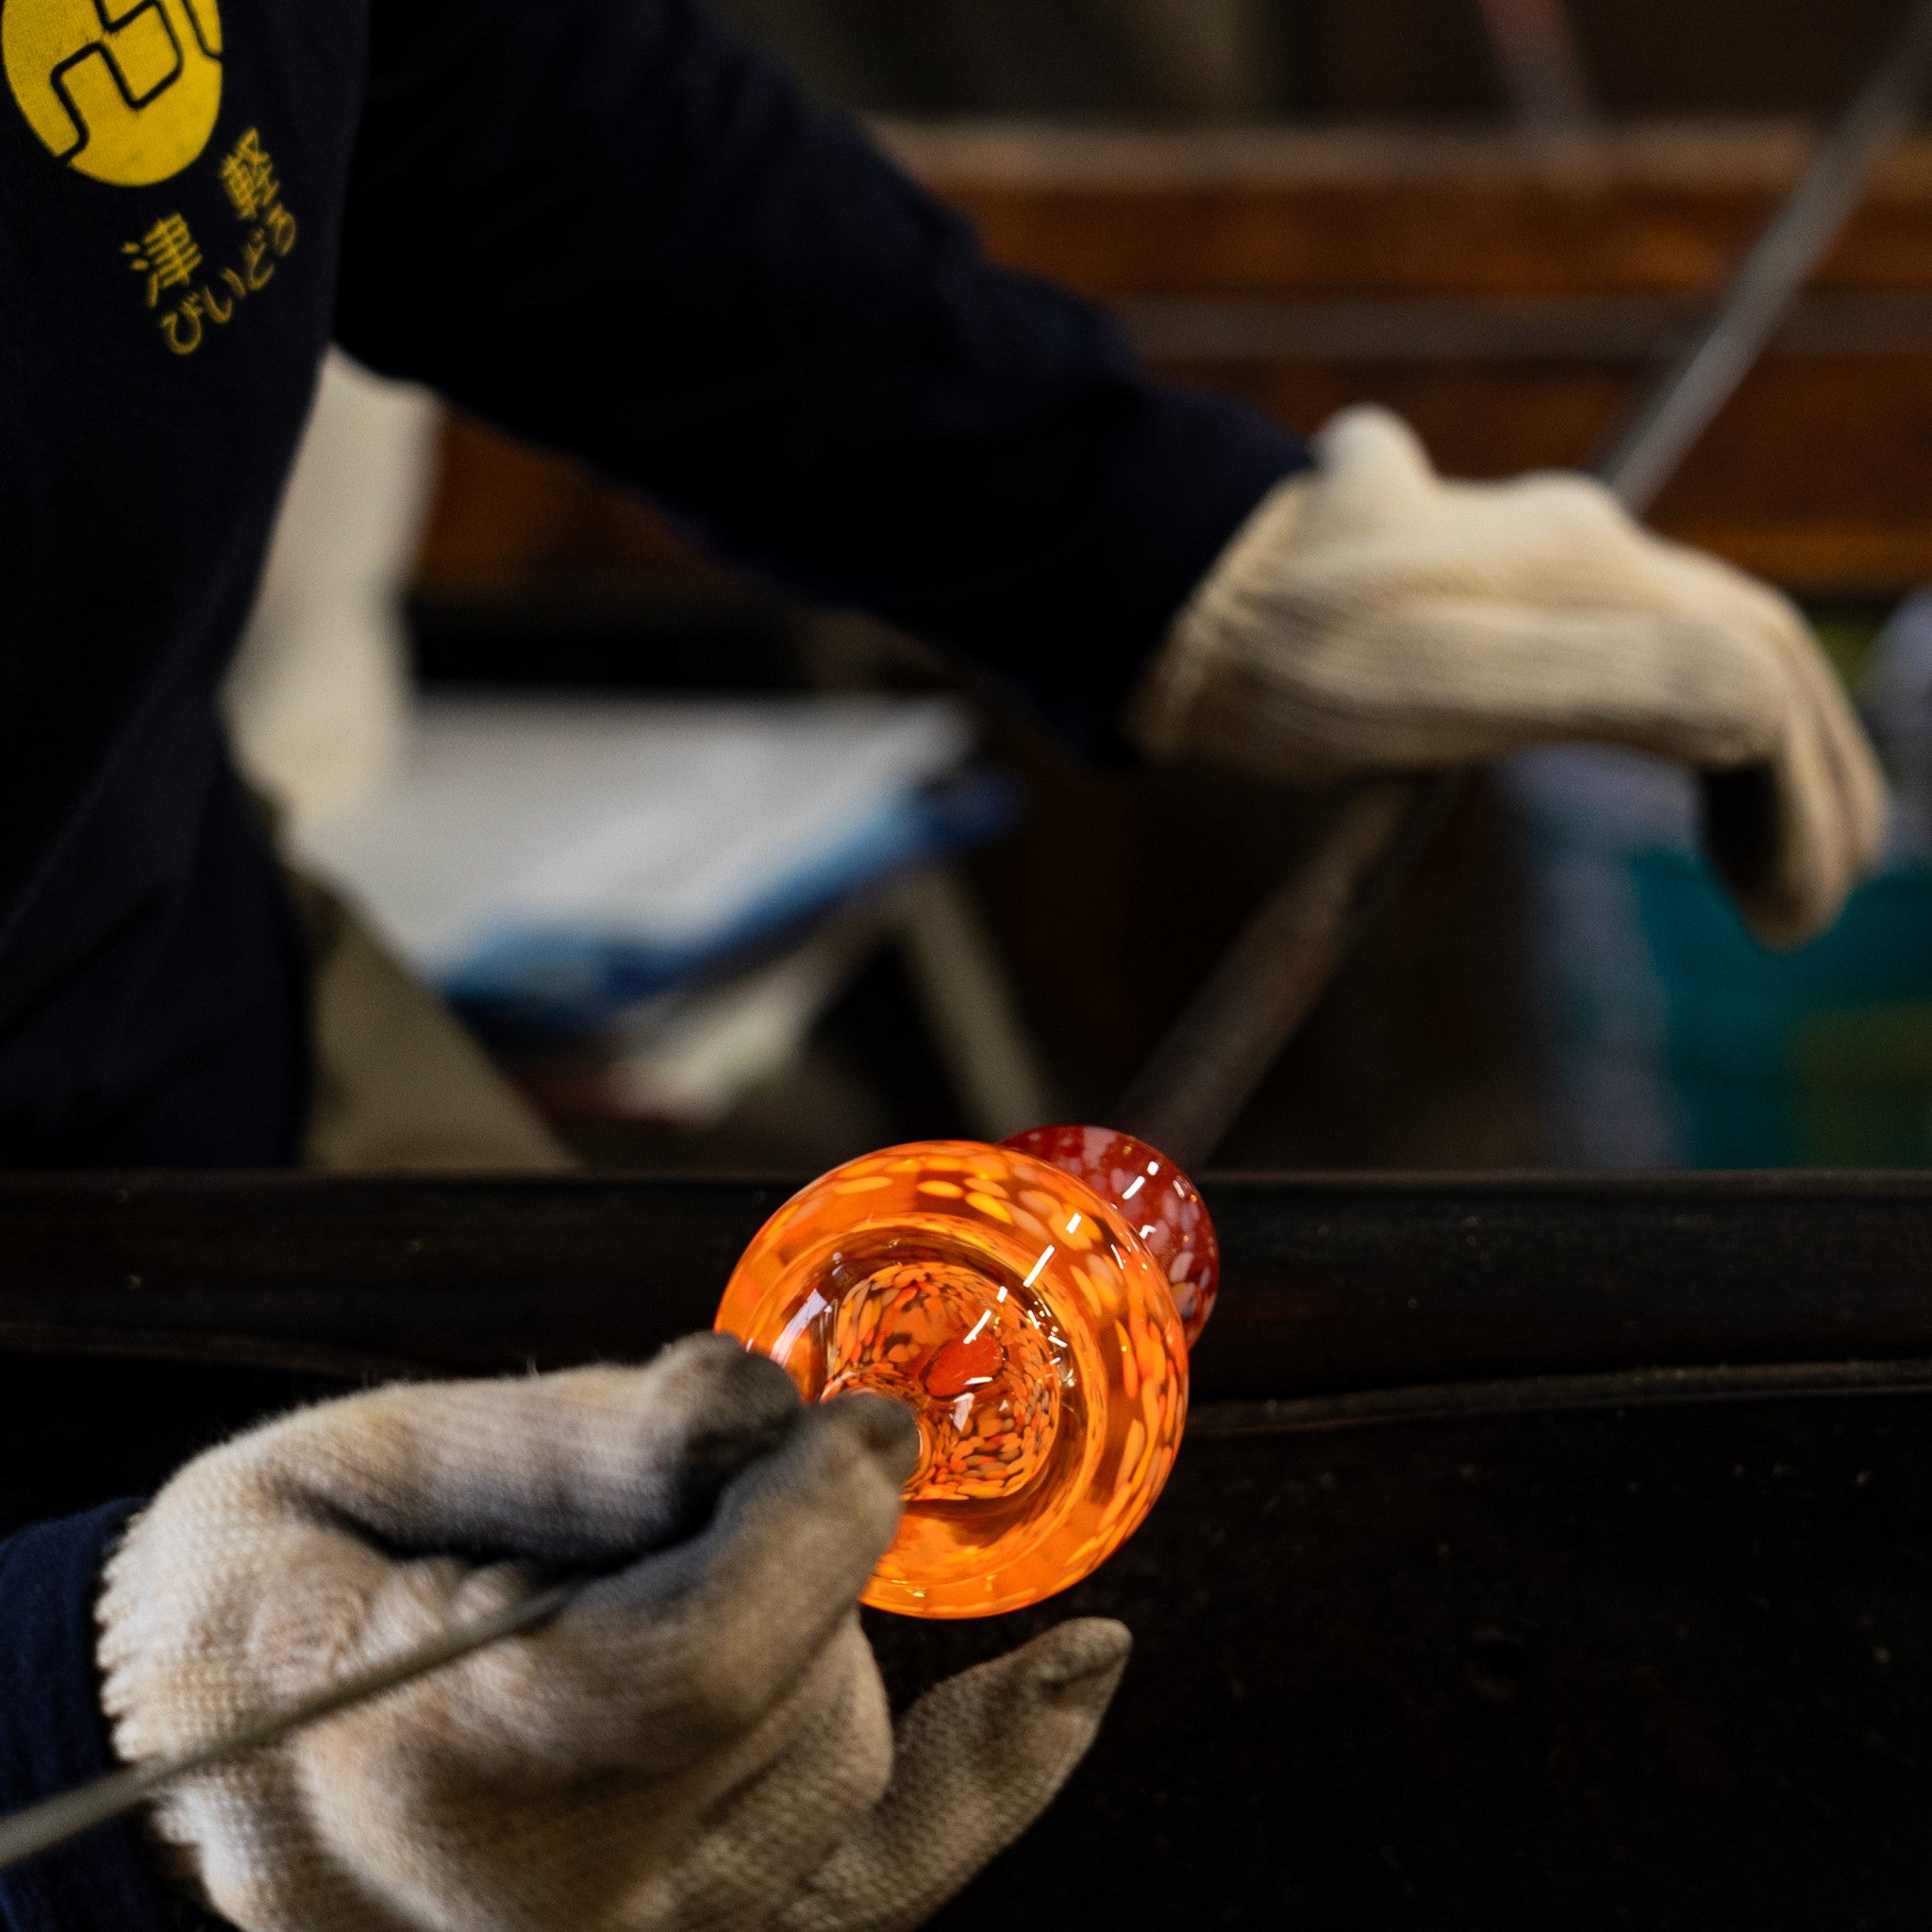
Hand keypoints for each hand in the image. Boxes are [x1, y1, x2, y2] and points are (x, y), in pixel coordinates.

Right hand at [98, 1335, 1128, 1931]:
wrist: (196, 1766)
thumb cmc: (267, 1591)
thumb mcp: (373, 1460)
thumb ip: (579, 1437)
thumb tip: (773, 1399)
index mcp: (433, 1774)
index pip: (702, 1663)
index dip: (811, 1519)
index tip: (865, 1417)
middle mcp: (546, 1922)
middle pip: (796, 1708)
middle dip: (794, 1552)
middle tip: (696, 1483)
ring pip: (850, 1770)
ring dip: (823, 1634)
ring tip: (678, 1580)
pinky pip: (889, 1882)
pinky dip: (989, 1775)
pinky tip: (1074, 1673)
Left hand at [1133, 406, 1887, 946]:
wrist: (1173, 595)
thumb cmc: (1293, 655)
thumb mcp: (1443, 678)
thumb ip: (1603, 682)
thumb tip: (1759, 708)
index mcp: (1593, 567)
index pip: (1762, 671)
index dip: (1803, 796)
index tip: (1788, 920)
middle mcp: (1582, 547)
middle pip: (1746, 655)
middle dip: (1795, 785)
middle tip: (1791, 915)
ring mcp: (1532, 562)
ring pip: (1692, 650)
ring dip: (1744, 757)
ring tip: (1750, 874)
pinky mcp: (1482, 589)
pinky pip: (1625, 649)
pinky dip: (1675, 722)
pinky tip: (1682, 774)